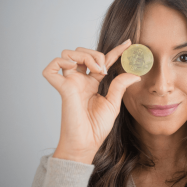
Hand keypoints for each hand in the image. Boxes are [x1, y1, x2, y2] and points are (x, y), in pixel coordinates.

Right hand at [42, 39, 139, 162]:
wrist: (87, 143)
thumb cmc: (97, 127)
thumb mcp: (113, 104)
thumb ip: (121, 86)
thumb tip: (136, 74)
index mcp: (93, 83)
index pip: (103, 61)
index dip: (115, 50)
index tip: (128, 43)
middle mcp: (80, 80)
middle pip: (83, 52)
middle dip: (95, 53)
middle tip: (105, 68)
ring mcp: (70, 83)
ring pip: (68, 54)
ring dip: (84, 55)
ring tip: (96, 70)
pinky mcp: (62, 89)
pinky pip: (51, 69)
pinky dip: (61, 62)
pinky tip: (75, 68)